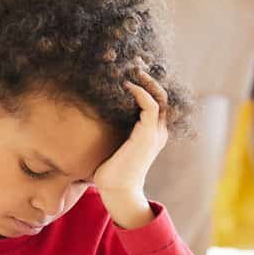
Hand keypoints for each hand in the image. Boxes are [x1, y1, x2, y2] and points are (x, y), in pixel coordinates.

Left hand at [93, 69, 168, 228]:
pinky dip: (140, 92)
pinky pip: (150, 105)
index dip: (147, 85)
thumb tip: (91, 120)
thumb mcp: (112, 146)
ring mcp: (155, 133)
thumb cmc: (111, 172)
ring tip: (133, 69)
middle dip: (150, 77)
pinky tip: (127, 85)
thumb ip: (111, 132)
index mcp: (152, 133)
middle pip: (162, 96)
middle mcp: (158, 131)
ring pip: (160, 97)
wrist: (117, 191)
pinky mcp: (147, 135)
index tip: (131, 72)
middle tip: (135, 63)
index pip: (156, 102)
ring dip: (147, 80)